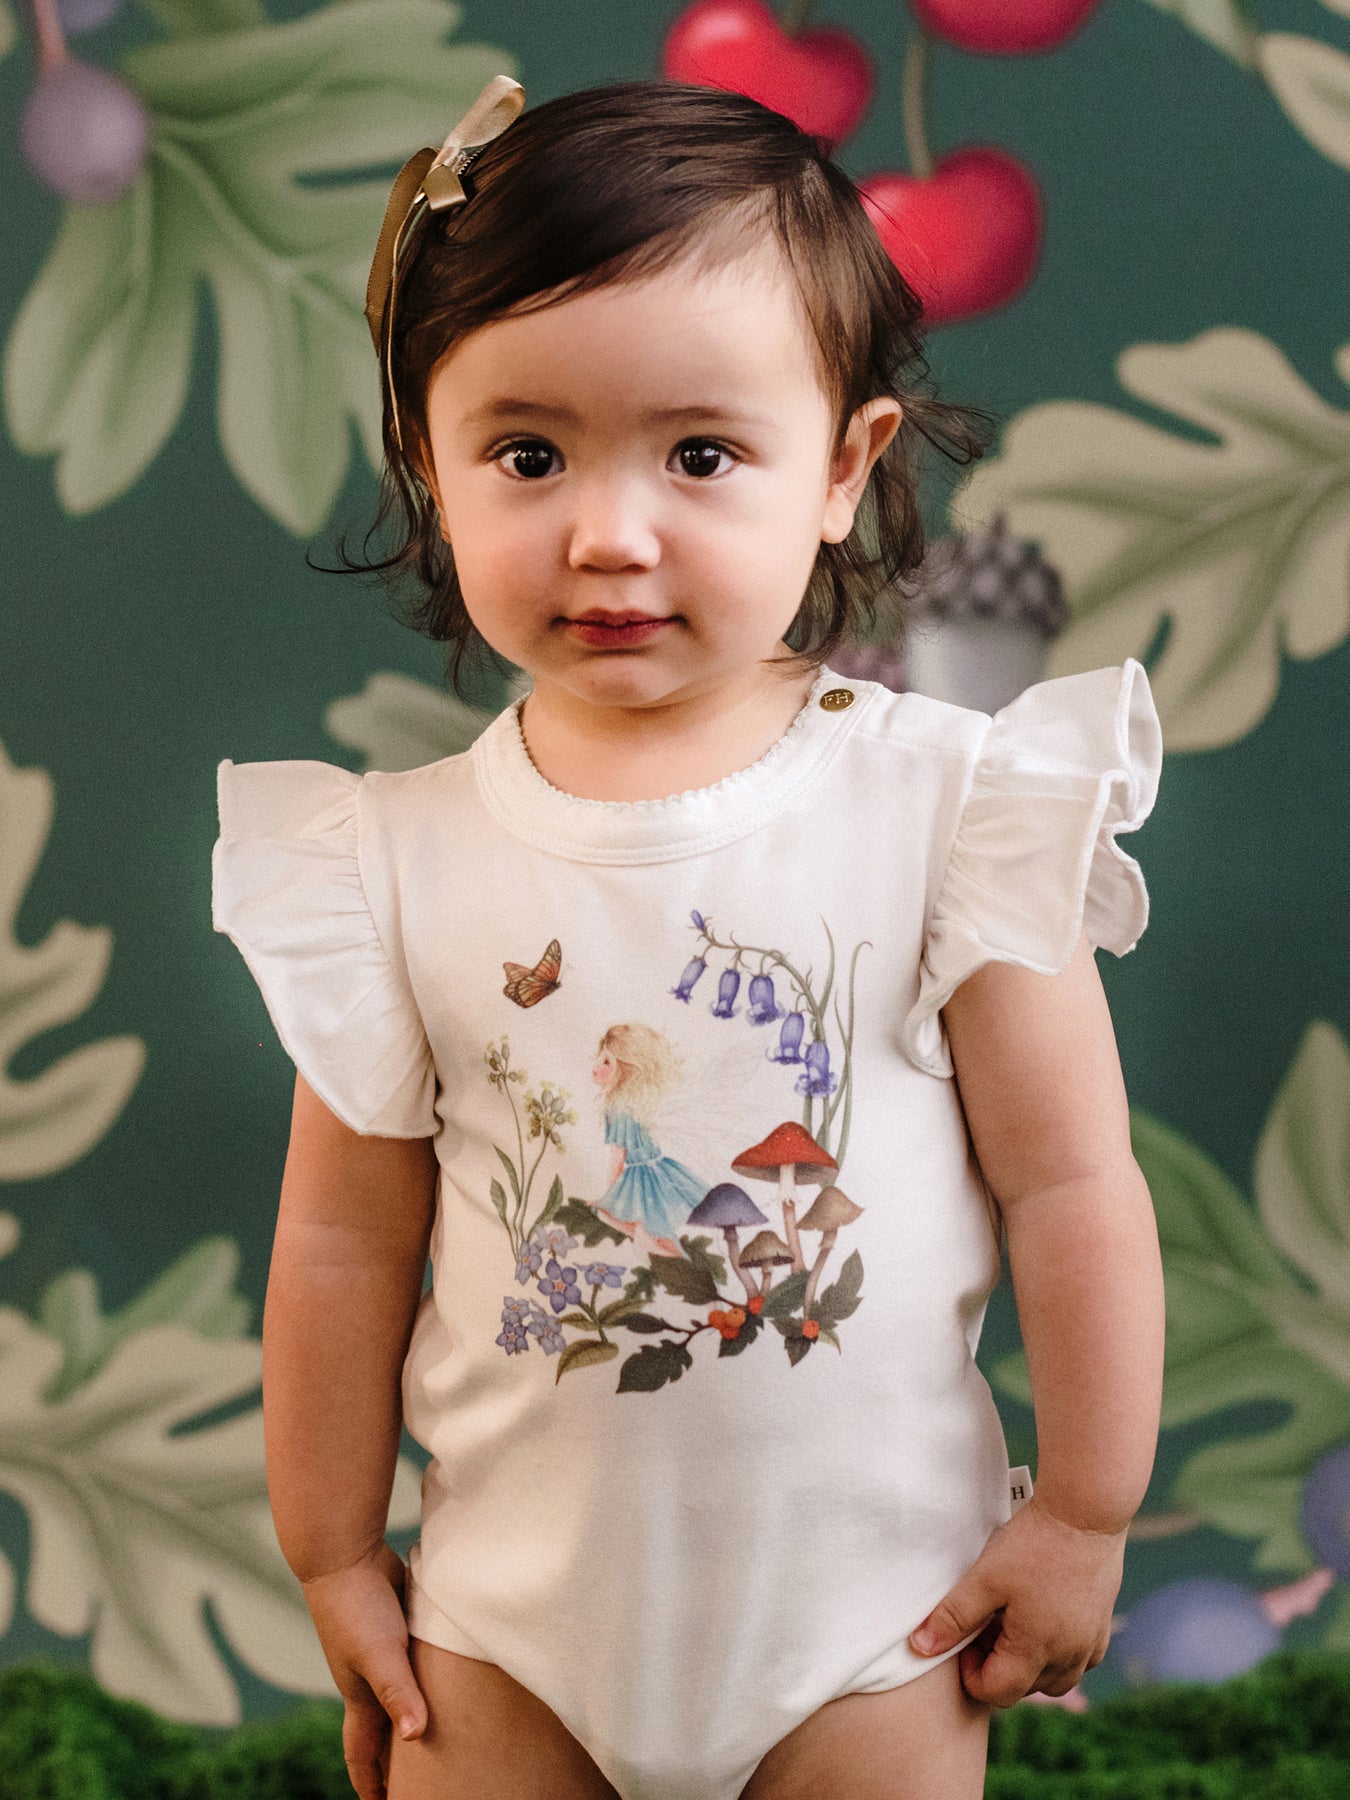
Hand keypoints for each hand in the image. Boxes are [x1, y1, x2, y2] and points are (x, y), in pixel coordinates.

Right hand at [299, 1540, 427, 1799]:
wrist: (344, 1552)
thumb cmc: (356, 1606)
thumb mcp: (380, 1654)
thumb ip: (398, 1692)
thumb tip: (415, 1736)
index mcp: (360, 1694)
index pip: (362, 1751)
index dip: (370, 1781)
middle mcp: (369, 1675)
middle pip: (382, 1727)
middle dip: (394, 1756)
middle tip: (416, 1779)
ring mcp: (382, 1647)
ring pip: (399, 1690)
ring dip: (411, 1710)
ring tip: (436, 1728)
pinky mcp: (396, 1622)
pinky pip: (412, 1658)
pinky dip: (424, 1672)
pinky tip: (445, 1670)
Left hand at [907, 1494, 1123, 1706]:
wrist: (1085, 1512)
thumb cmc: (1033, 1544)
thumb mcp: (985, 1578)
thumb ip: (952, 1617)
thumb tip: (920, 1647)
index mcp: (1036, 1650)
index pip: (997, 1692)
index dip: (971, 1672)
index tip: (964, 1638)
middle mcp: (1069, 1658)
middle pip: (1024, 1688)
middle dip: (997, 1666)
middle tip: (985, 1621)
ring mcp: (1090, 1645)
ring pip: (1054, 1680)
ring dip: (1027, 1663)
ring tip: (1011, 1619)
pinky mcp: (1102, 1628)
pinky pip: (1078, 1661)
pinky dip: (1055, 1652)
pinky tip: (1041, 1617)